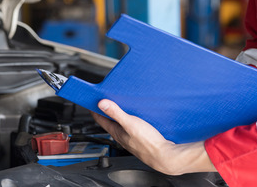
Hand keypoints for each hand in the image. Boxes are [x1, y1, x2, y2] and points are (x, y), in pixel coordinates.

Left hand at [92, 99, 215, 175]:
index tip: (91, 101)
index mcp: (117, 133)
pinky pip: (131, 128)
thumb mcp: (130, 123)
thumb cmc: (148, 143)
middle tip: (105, 100)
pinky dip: (130, 121)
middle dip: (106, 111)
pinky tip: (137, 118)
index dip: (95, 110)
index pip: (101, 120)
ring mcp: (131, 139)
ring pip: (121, 126)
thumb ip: (116, 113)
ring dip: (119, 116)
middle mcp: (122, 137)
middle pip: (110, 122)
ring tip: (120, 106)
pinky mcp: (141, 140)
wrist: (165, 156)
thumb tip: (101, 103)